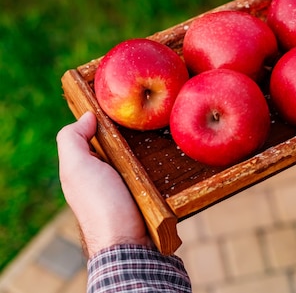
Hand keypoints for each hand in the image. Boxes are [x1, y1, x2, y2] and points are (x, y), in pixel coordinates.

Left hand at [57, 111, 152, 257]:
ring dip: (154, 146)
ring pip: (143, 155)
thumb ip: (72, 139)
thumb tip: (87, 115)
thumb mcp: (76, 167)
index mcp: (87, 166)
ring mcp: (130, 184)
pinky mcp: (151, 193)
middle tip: (149, 120)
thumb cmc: (100, 204)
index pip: (97, 133)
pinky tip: (172, 154)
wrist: (128, 242)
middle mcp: (107, 174)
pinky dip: (164, 162)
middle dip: (135, 132)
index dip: (109, 119)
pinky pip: (159, 170)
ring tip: (165, 132)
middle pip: (123, 142)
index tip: (125, 105)